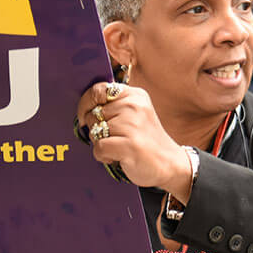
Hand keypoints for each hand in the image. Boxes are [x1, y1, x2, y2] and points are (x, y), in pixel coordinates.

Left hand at [75, 82, 192, 198]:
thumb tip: (83, 109)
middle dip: (97, 129)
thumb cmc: (145, 140)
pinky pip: (99, 148)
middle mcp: (135, 106)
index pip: (98, 90)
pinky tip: (119, 157)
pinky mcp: (130, 144)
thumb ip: (114, 107)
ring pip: (94, 132)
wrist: (169, 163)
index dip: (86, 104)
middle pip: (93, 115)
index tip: (85, 116)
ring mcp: (133, 125)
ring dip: (101, 144)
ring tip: (120, 147)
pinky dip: (104, 156)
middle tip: (116, 137)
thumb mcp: (134, 115)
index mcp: (135, 95)